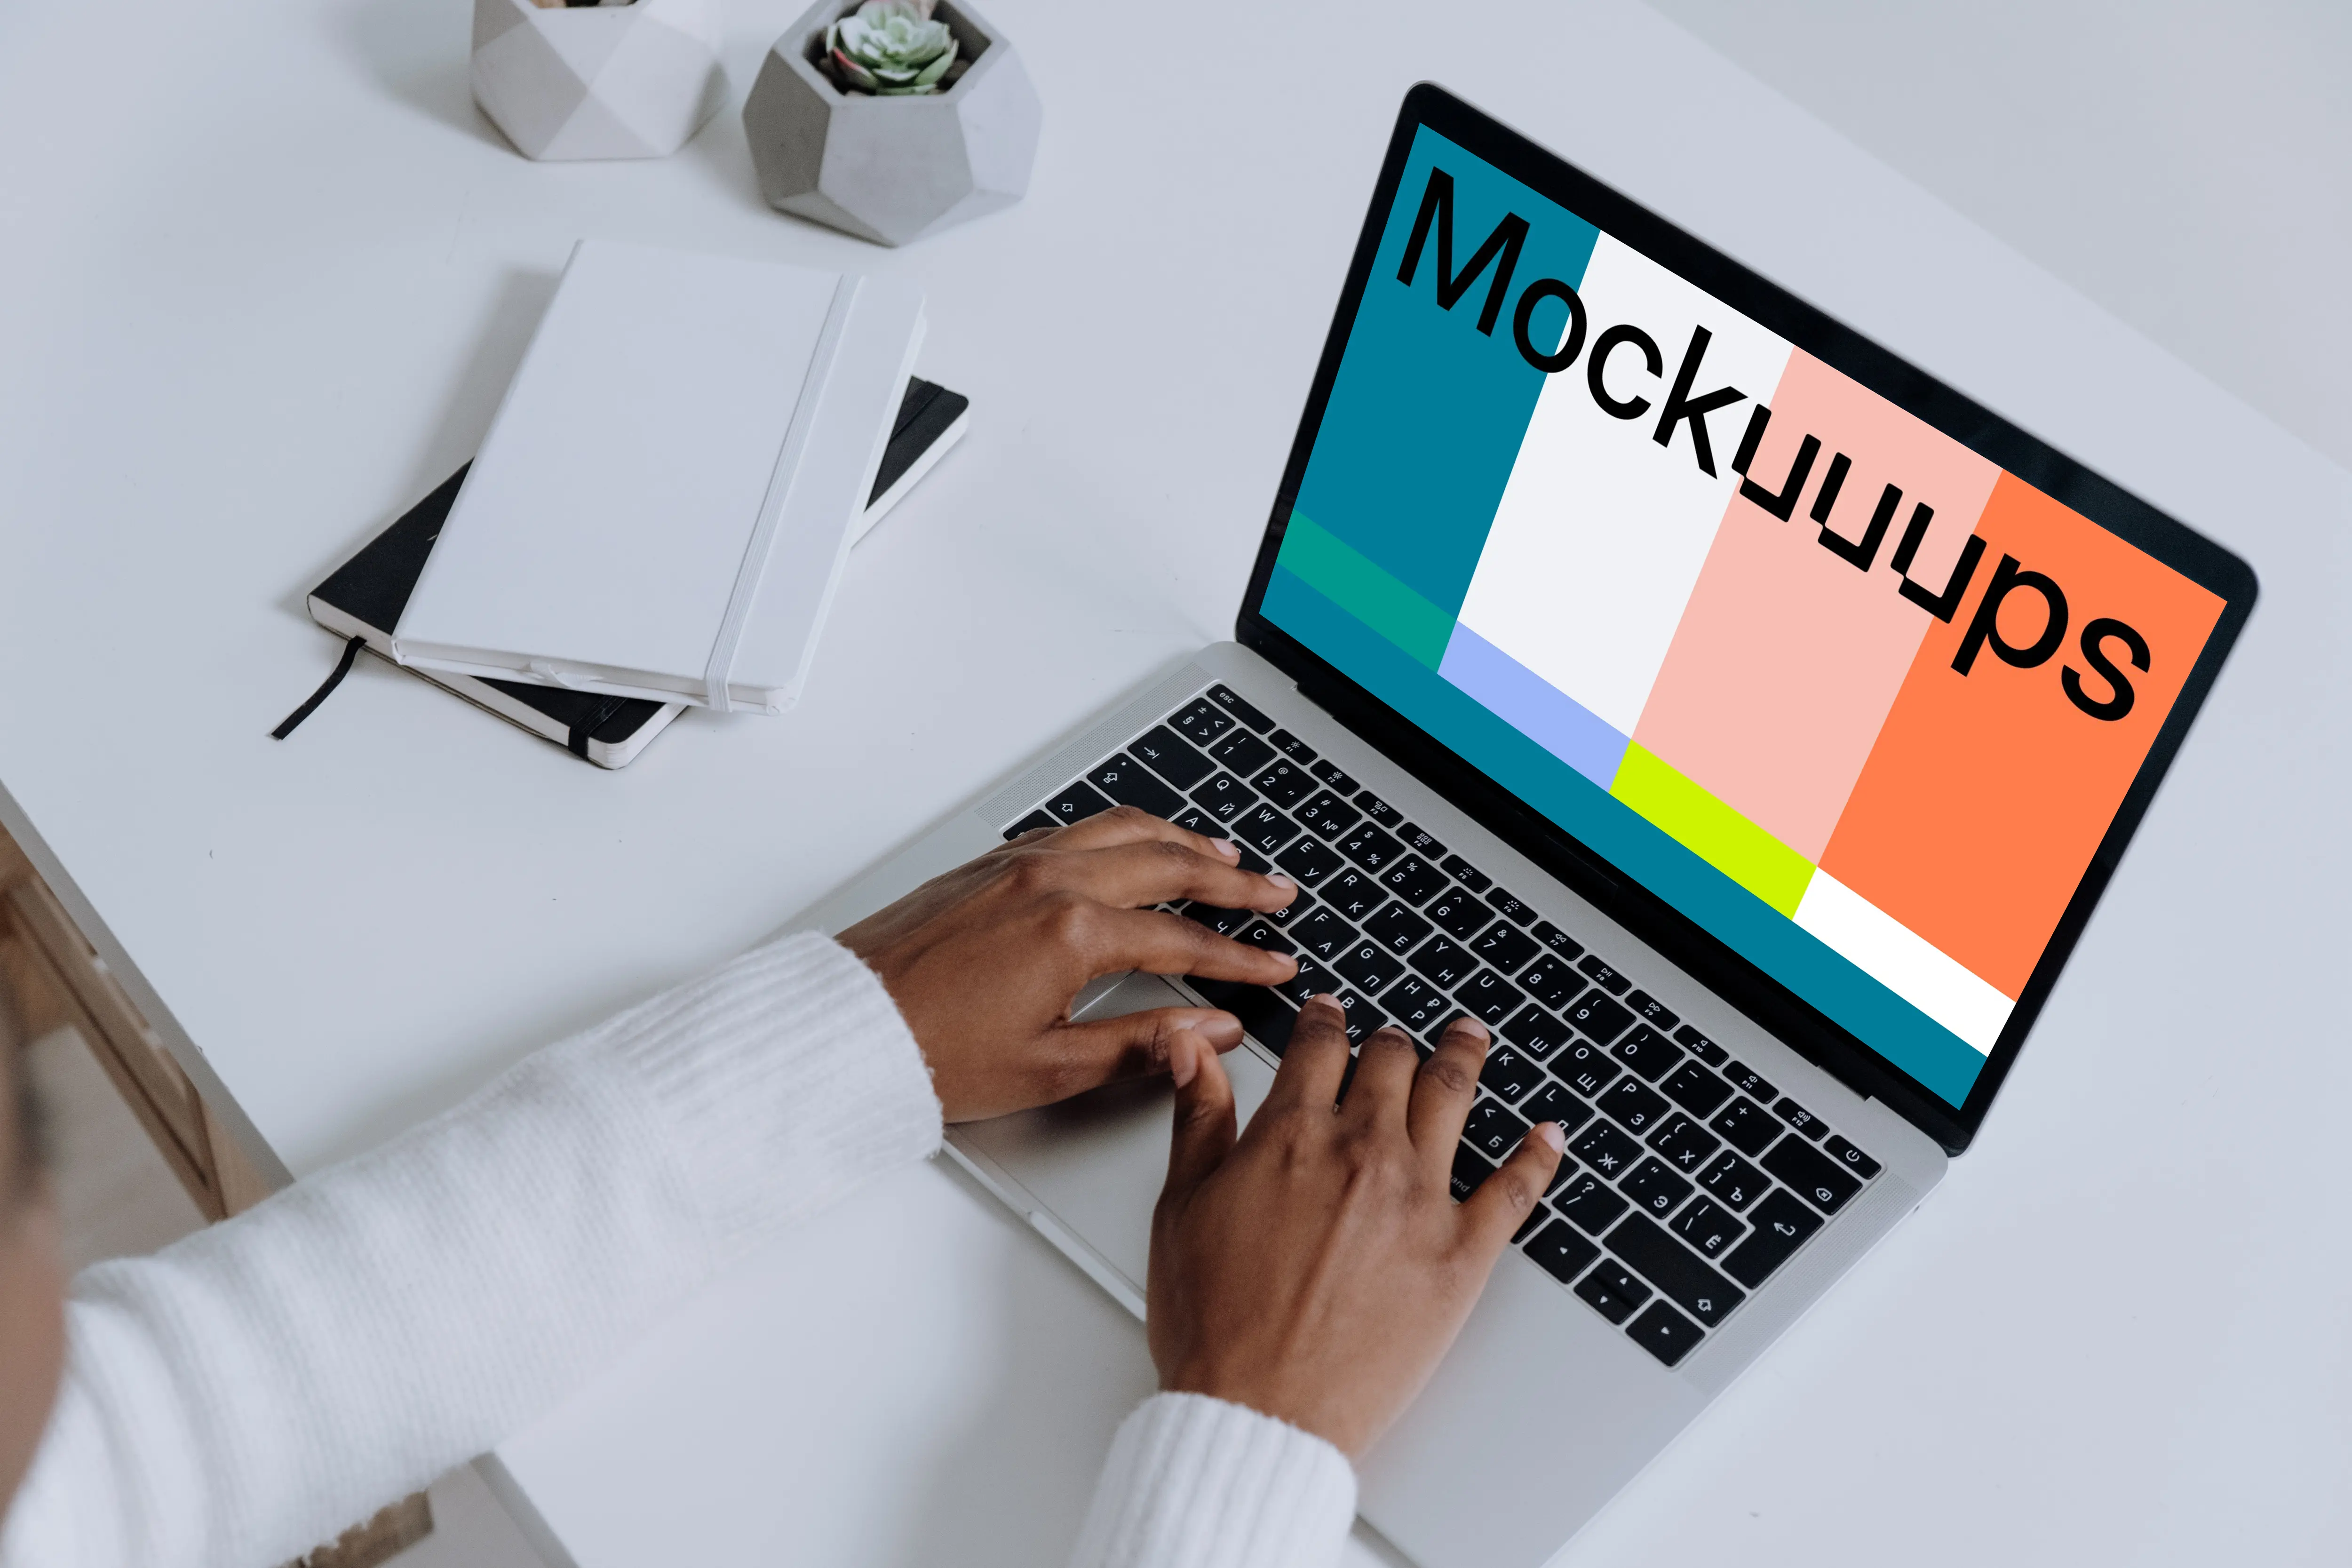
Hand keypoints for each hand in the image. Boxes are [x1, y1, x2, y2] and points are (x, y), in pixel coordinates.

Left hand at [839, 807, 1299, 1122]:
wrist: (846, 1026)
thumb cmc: (930, 1052)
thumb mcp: (1050, 1069)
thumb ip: (1142, 1044)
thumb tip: (1210, 1031)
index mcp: (1072, 934)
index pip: (1183, 938)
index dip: (1240, 957)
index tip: (1276, 966)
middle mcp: (1050, 882)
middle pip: (1167, 865)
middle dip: (1231, 880)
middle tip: (1276, 894)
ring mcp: (1018, 865)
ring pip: (1123, 831)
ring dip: (1182, 841)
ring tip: (1224, 855)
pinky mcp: (990, 863)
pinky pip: (1076, 830)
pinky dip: (1124, 831)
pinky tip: (1138, 844)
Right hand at [1145, 1000, 1564, 1457]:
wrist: (1261, 1412)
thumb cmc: (1215, 1325)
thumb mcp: (1181, 1208)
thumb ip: (1198, 1118)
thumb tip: (1191, 1048)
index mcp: (1292, 1136)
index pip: (1321, 1047)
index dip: (1326, 1022)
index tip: (1331, 1014)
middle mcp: (1362, 1153)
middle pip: (1392, 1064)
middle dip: (1392, 1043)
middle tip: (1397, 1040)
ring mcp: (1419, 1200)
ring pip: (1454, 1100)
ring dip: (1465, 1058)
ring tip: (1472, 1038)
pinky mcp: (1463, 1255)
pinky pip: (1515, 1189)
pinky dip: (1538, 1154)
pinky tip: (1549, 1133)